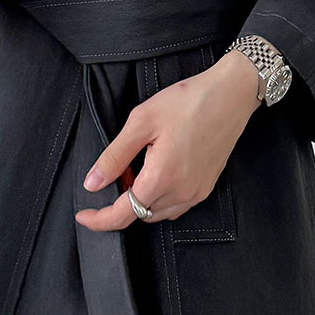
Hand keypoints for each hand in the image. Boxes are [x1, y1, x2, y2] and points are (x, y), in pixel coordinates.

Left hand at [75, 48, 263, 230]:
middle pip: (140, 213)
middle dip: (122, 199)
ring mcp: (197, 192)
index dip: (99, 220)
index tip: (83, 215)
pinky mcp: (206, 186)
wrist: (230, 94)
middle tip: (119, 169)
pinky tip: (159, 168)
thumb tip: (93, 183)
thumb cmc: (189, 101)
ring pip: (157, 211)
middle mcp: (181, 192)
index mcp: (161, 178)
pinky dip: (160, 195)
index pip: (123, 215)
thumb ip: (114, 156)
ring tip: (140, 164)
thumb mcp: (142, 121)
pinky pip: (176, 204)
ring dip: (142, 198)